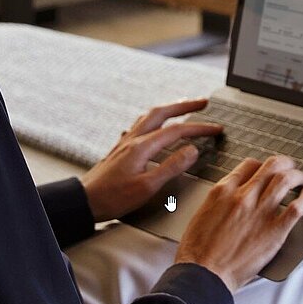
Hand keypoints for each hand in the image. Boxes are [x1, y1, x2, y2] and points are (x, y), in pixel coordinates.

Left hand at [80, 99, 221, 222]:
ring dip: (168, 110)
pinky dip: (153, 121)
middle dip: (184, 106)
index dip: (199, 129)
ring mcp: (125, 142)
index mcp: (142, 147)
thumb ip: (171, 167)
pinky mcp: (120, 148)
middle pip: (161, 113)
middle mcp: (133, 139)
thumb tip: (192, 151)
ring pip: (149, 117)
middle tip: (203, 103)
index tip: (216, 129)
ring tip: (182, 108)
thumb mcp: (147, 187)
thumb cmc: (114, 198)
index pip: (177, 131)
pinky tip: (153, 127)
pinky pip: (139, 126)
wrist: (85, 200)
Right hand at [174, 155, 302, 292]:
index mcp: (222, 191)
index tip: (266, 170)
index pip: (249, 165)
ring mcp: (259, 212)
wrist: (204, 272)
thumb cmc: (198, 250)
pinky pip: (297, 207)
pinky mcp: (274, 231)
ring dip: (298, 176)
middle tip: (290, 167)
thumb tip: (231, 197)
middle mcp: (242, 196)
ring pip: (285, 180)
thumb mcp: (202, 213)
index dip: (261, 165)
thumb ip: (220, 200)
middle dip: (284, 163)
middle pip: (270, 166)